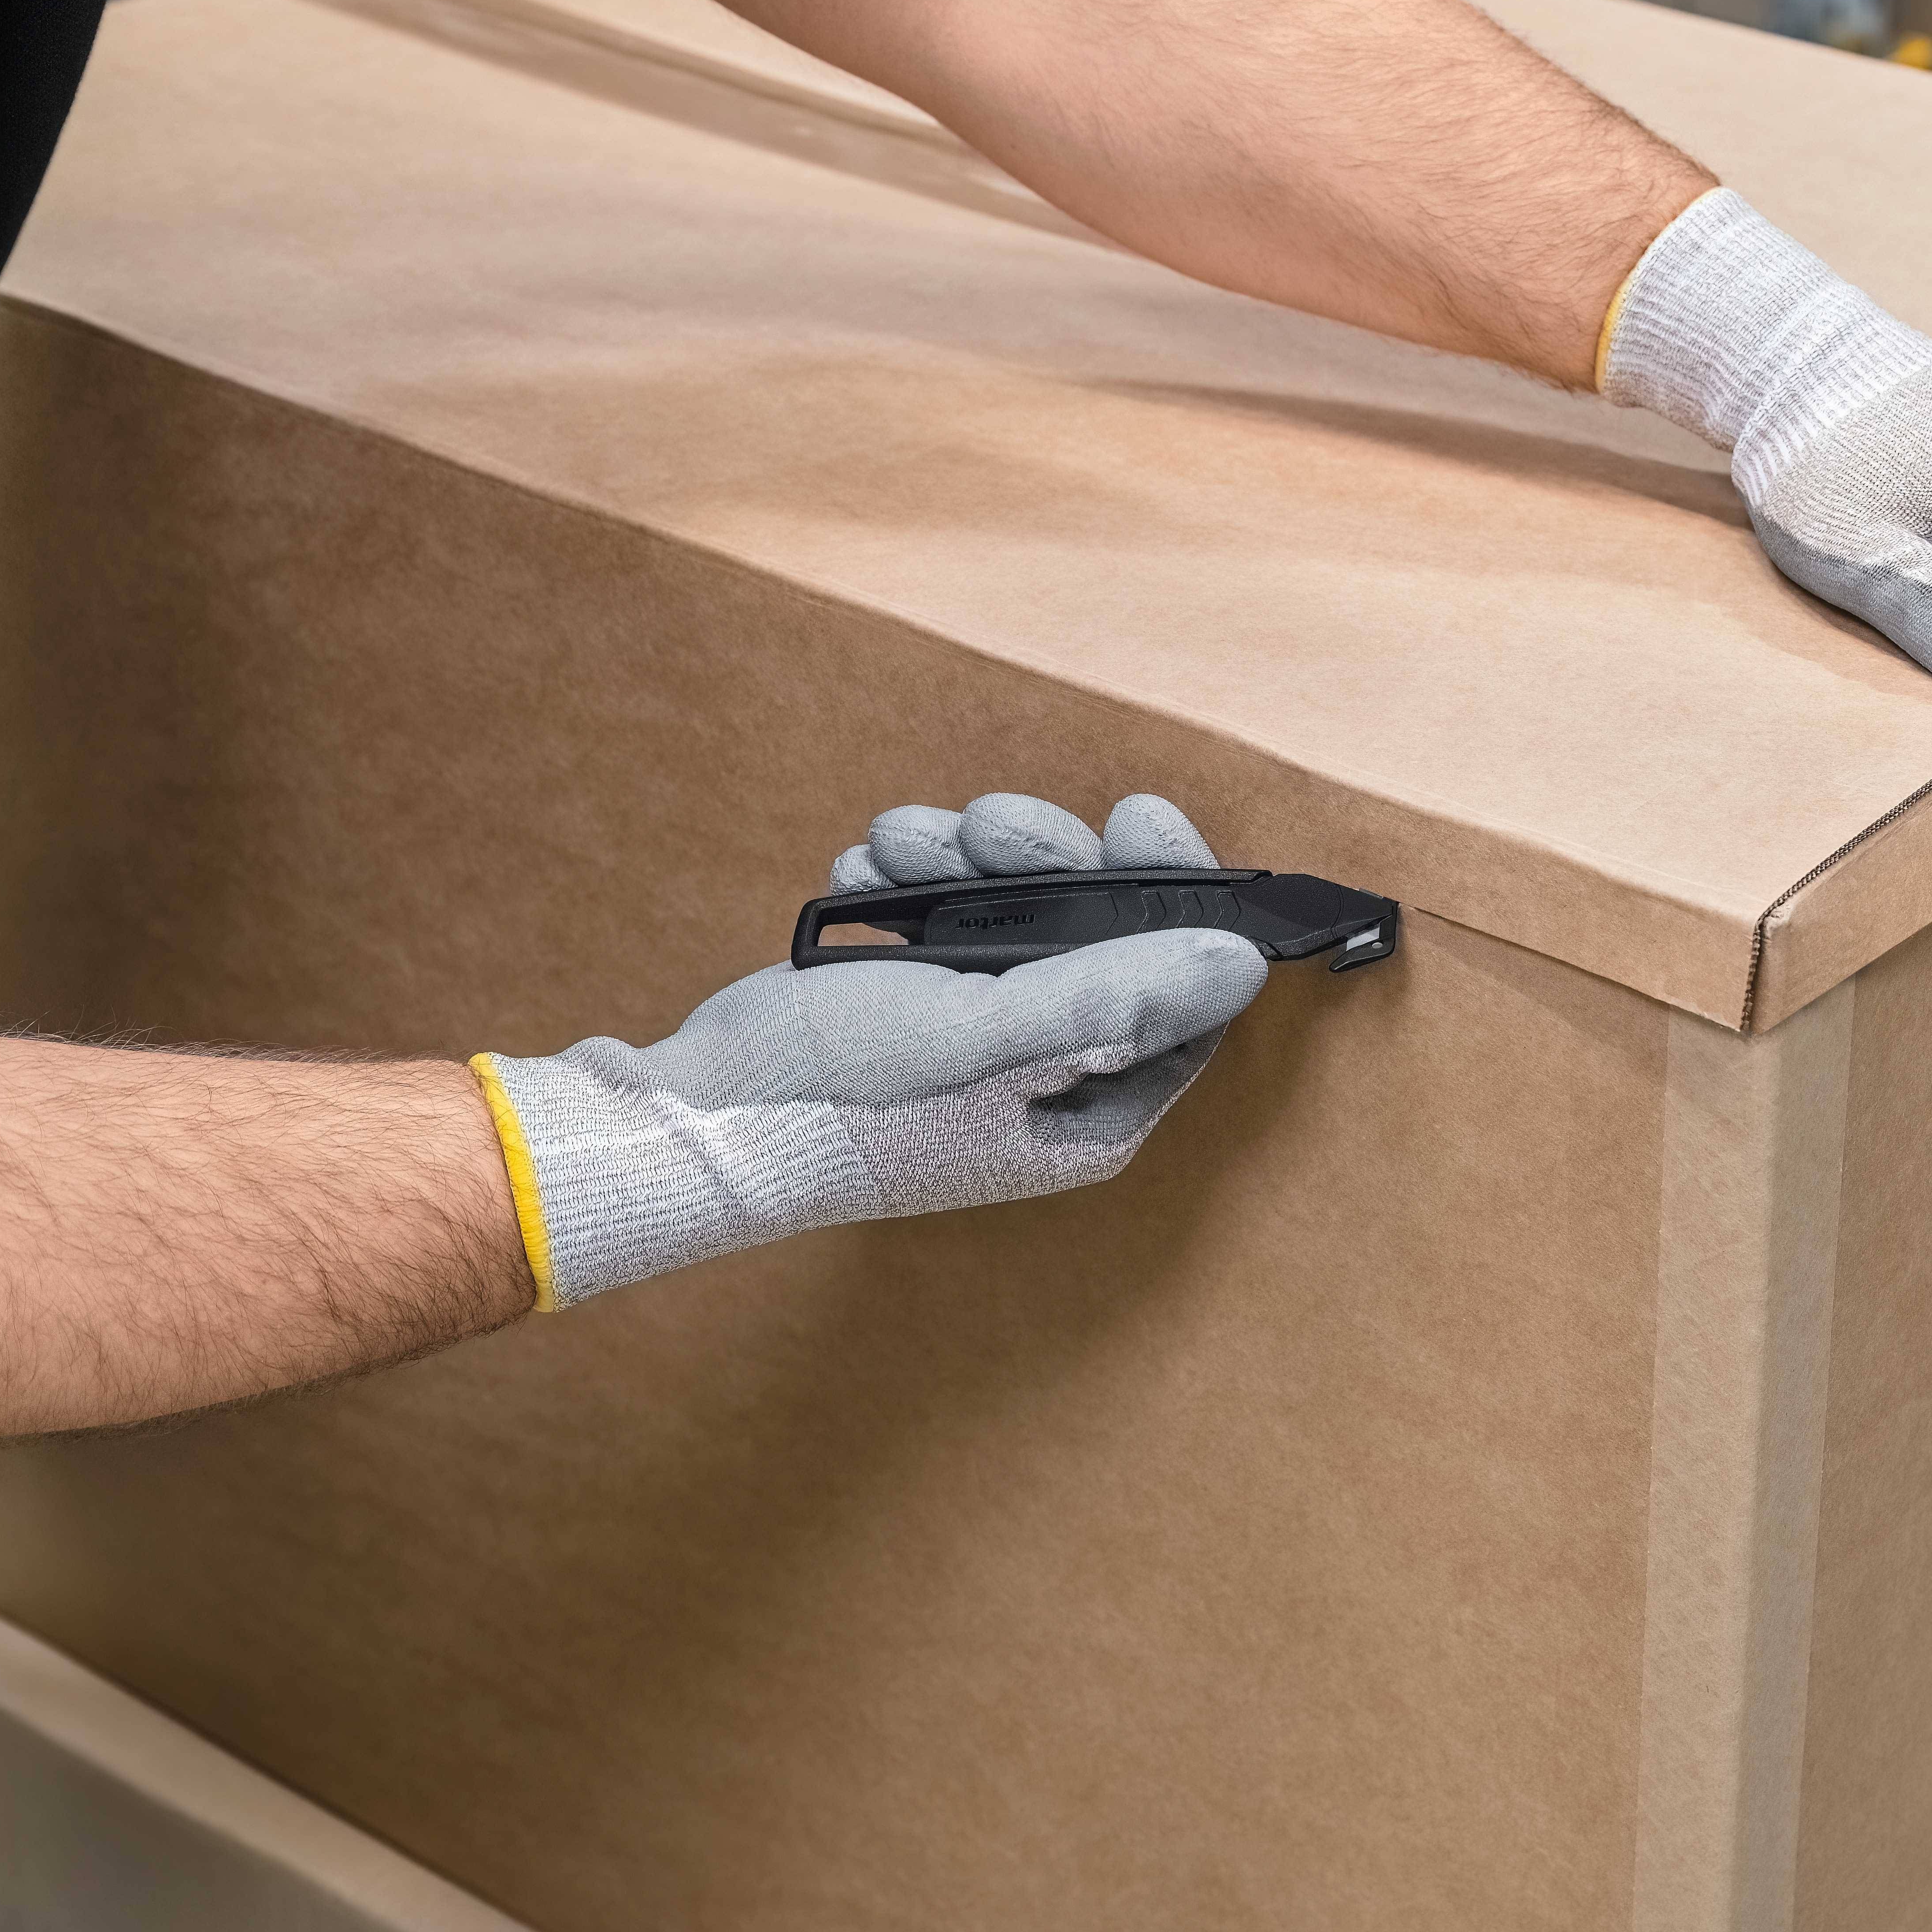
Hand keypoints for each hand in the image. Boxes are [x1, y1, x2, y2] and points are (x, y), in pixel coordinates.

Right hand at [477, 793, 1265, 1307]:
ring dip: (964, 859)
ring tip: (900, 847)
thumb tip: (1245, 965)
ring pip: (1019, 915)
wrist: (686, 1115)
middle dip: (1043, 861)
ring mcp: (984, 1045)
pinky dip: (910, 884)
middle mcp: (1050, 1082)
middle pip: (1103, 937)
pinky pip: (948, 924)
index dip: (1175, 893)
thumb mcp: (988, 1035)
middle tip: (988, 823)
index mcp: (1090, 1113)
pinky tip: (865, 878)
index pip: (1187, 992)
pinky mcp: (920, 1012)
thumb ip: (1118, 996)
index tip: (1138, 816)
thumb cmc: (837, 1098)